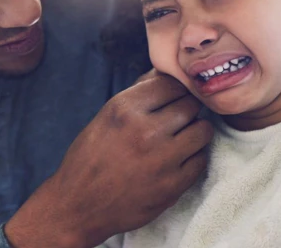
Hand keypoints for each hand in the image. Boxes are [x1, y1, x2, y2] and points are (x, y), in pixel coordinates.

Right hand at [4, 69, 212, 247]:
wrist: (78, 206)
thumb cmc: (90, 158)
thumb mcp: (105, 117)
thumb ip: (137, 95)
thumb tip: (165, 72)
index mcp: (125, 108)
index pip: (172, 84)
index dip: (175, 91)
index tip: (172, 101)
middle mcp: (145, 131)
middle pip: (190, 105)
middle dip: (186, 111)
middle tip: (177, 123)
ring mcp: (162, 159)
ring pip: (202, 130)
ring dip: (195, 133)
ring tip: (182, 140)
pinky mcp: (172, 186)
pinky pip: (201, 160)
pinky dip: (193, 159)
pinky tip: (178, 161)